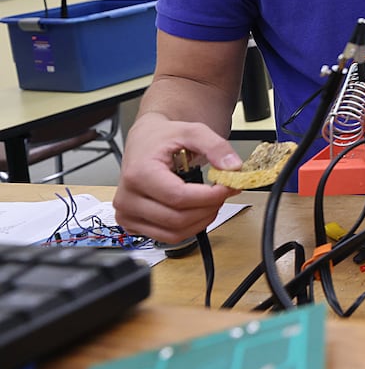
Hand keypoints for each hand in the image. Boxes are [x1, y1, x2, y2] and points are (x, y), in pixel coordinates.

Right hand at [113, 112, 242, 241]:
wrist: (144, 141)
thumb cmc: (162, 138)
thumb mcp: (192, 131)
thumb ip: (216, 147)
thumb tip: (232, 167)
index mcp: (138, 174)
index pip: (178, 197)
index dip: (209, 196)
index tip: (227, 188)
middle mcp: (128, 198)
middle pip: (177, 219)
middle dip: (209, 208)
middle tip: (223, 193)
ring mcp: (128, 215)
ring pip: (174, 233)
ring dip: (201, 220)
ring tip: (211, 200)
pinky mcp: (134, 225)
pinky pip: (168, 237)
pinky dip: (189, 227)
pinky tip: (197, 210)